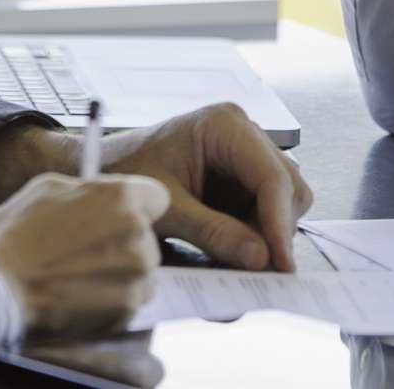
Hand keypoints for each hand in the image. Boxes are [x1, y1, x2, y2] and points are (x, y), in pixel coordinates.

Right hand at [0, 172, 168, 335]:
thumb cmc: (14, 236)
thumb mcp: (46, 189)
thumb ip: (85, 189)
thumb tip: (97, 192)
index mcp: (121, 197)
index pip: (156, 197)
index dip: (137, 206)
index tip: (120, 215)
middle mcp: (137, 234)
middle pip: (146, 236)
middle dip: (122, 241)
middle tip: (86, 249)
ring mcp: (135, 276)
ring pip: (141, 271)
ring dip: (119, 273)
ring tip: (79, 275)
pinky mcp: (126, 311)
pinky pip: (128, 300)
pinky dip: (110, 300)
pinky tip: (79, 296)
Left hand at [98, 103, 314, 271]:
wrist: (106, 167)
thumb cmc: (128, 173)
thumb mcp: (167, 208)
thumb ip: (212, 232)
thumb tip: (259, 258)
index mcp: (224, 125)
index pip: (271, 175)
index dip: (279, 222)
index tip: (280, 262)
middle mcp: (242, 132)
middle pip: (287, 185)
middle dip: (275, 228)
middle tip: (257, 268)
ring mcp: (245, 153)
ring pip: (284, 198)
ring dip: (267, 232)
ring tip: (234, 256)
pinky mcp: (241, 174)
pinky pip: (267, 206)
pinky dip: (256, 231)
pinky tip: (230, 245)